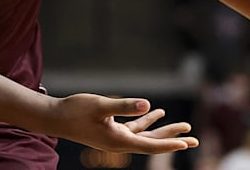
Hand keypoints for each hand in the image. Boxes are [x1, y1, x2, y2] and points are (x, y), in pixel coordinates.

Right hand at [47, 93, 198, 154]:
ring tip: (185, 127)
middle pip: (153, 143)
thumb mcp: (100, 105)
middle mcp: (120, 142)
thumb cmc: (75, 111)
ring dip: (164, 130)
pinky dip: (147, 121)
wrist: (55, 118)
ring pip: (146, 135)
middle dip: (174, 140)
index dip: (168, 143)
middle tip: (195, 139)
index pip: (149, 145)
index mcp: (118, 140)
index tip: (186, 143)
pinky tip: (157, 112)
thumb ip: (124, 106)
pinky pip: (135, 128)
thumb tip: (147, 105)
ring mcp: (116, 137)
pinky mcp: (112, 130)